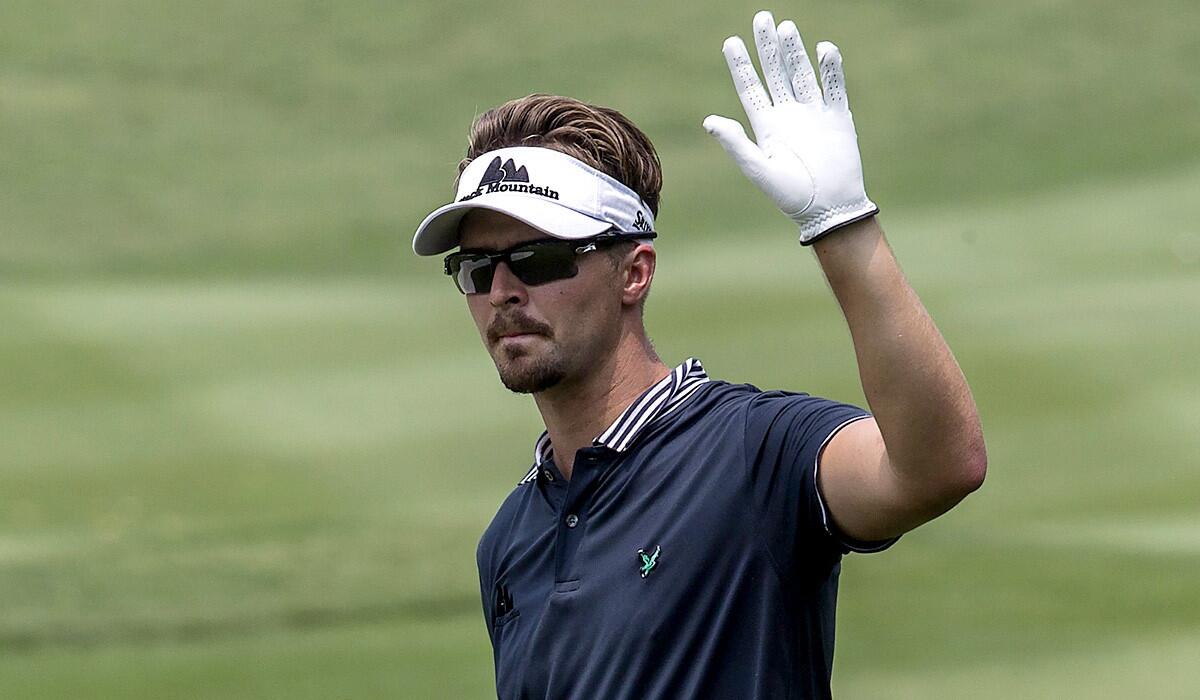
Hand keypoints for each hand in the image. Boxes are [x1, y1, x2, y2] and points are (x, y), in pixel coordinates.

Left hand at [704, 10, 877, 243]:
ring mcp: (814, 114)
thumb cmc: (791, 195)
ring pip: (802, 74)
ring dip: (795, 52)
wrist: (829, 208)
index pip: (751, 88)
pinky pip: (834, 87)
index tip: (732, 41)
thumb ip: (736, 144)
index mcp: (767, 126)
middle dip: (768, 47)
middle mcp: (788, 115)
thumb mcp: (759, 170)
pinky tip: (823, 49)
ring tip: (786, 28)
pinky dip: (830, 68)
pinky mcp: (838, 118)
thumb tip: (709, 120)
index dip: (741, 65)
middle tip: (762, 18)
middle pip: (776, 72)